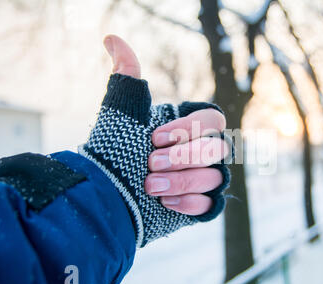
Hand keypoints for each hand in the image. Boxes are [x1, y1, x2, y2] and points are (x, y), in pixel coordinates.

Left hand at [103, 35, 227, 215]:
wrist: (104, 196)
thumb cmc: (115, 150)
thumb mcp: (120, 113)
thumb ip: (126, 77)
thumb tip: (113, 41)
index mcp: (188, 128)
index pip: (212, 120)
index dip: (188, 128)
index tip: (154, 137)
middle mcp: (200, 152)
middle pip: (218, 149)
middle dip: (184, 156)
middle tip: (150, 163)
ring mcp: (203, 179)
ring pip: (214, 177)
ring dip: (183, 180)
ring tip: (151, 186)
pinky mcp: (200, 205)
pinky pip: (210, 204)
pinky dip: (189, 202)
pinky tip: (164, 202)